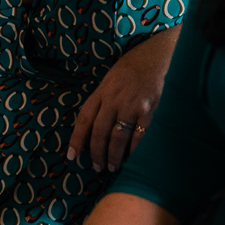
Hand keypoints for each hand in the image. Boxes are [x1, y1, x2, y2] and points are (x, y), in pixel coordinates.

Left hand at [69, 28, 175, 170]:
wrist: (153, 57)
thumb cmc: (128, 72)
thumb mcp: (108, 82)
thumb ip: (100, 103)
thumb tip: (90, 131)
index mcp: (101, 92)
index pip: (84, 119)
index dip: (77, 139)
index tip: (71, 156)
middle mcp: (114, 99)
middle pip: (100, 132)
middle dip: (97, 153)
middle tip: (97, 167)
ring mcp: (132, 105)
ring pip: (118, 137)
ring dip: (114, 156)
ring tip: (112, 167)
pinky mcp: (149, 110)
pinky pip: (140, 135)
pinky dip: (134, 150)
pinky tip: (132, 159)